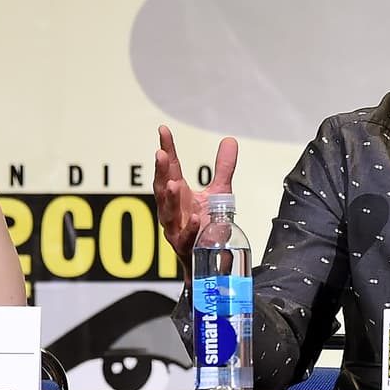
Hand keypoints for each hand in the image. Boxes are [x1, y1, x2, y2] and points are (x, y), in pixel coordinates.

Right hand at [154, 125, 237, 278]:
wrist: (210, 259)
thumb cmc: (208, 224)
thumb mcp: (219, 192)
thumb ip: (223, 168)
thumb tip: (229, 140)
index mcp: (178, 193)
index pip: (170, 167)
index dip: (167, 148)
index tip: (163, 130)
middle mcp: (173, 209)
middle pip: (162, 188)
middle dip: (160, 172)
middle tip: (160, 154)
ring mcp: (176, 228)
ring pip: (167, 213)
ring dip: (169, 199)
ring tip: (172, 184)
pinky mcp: (185, 247)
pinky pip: (185, 237)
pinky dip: (188, 228)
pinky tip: (192, 218)